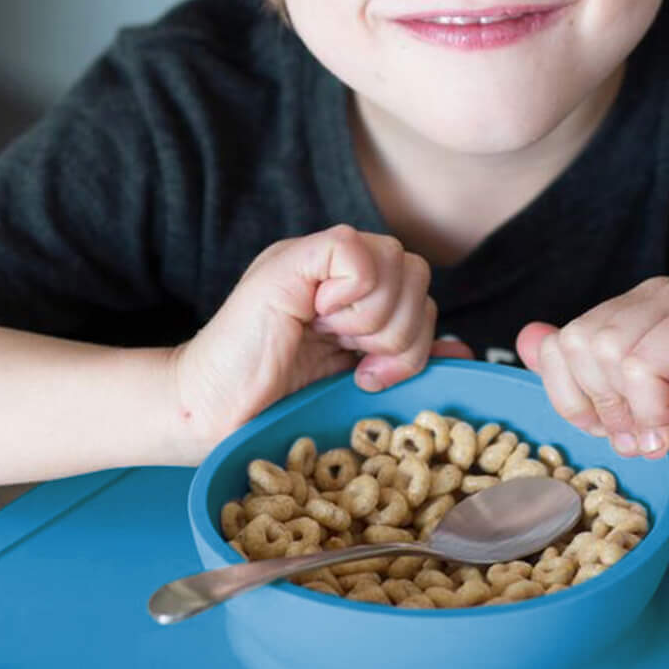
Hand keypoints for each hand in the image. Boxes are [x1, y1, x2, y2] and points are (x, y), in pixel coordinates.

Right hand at [170, 225, 471, 457]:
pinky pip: (354, 251)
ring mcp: (312, 262)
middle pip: (415, 271)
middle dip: (401, 332)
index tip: (374, 375)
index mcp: (353, 295)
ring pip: (394, 259)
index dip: (415, 335)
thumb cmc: (269, 408)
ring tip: (338, 346)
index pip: (418, 287)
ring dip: (378, 320)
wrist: (207, 416)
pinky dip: (353, 295)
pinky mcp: (290, 262)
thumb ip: (405, 362)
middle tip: (360, 364)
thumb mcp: (353, 384)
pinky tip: (321, 323)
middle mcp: (336, 272)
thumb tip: (461, 351)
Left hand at [515, 278, 668, 513]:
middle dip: (605, 407)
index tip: (622, 426)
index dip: (578, 401)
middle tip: (649, 429)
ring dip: (634, 409)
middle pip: (576, 346)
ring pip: (605, 351)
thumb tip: (526, 335)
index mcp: (628, 313)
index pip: (556, 346)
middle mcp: (652, 296)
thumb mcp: (620, 418)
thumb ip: (575, 378)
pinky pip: (640, 364)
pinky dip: (656, 407)